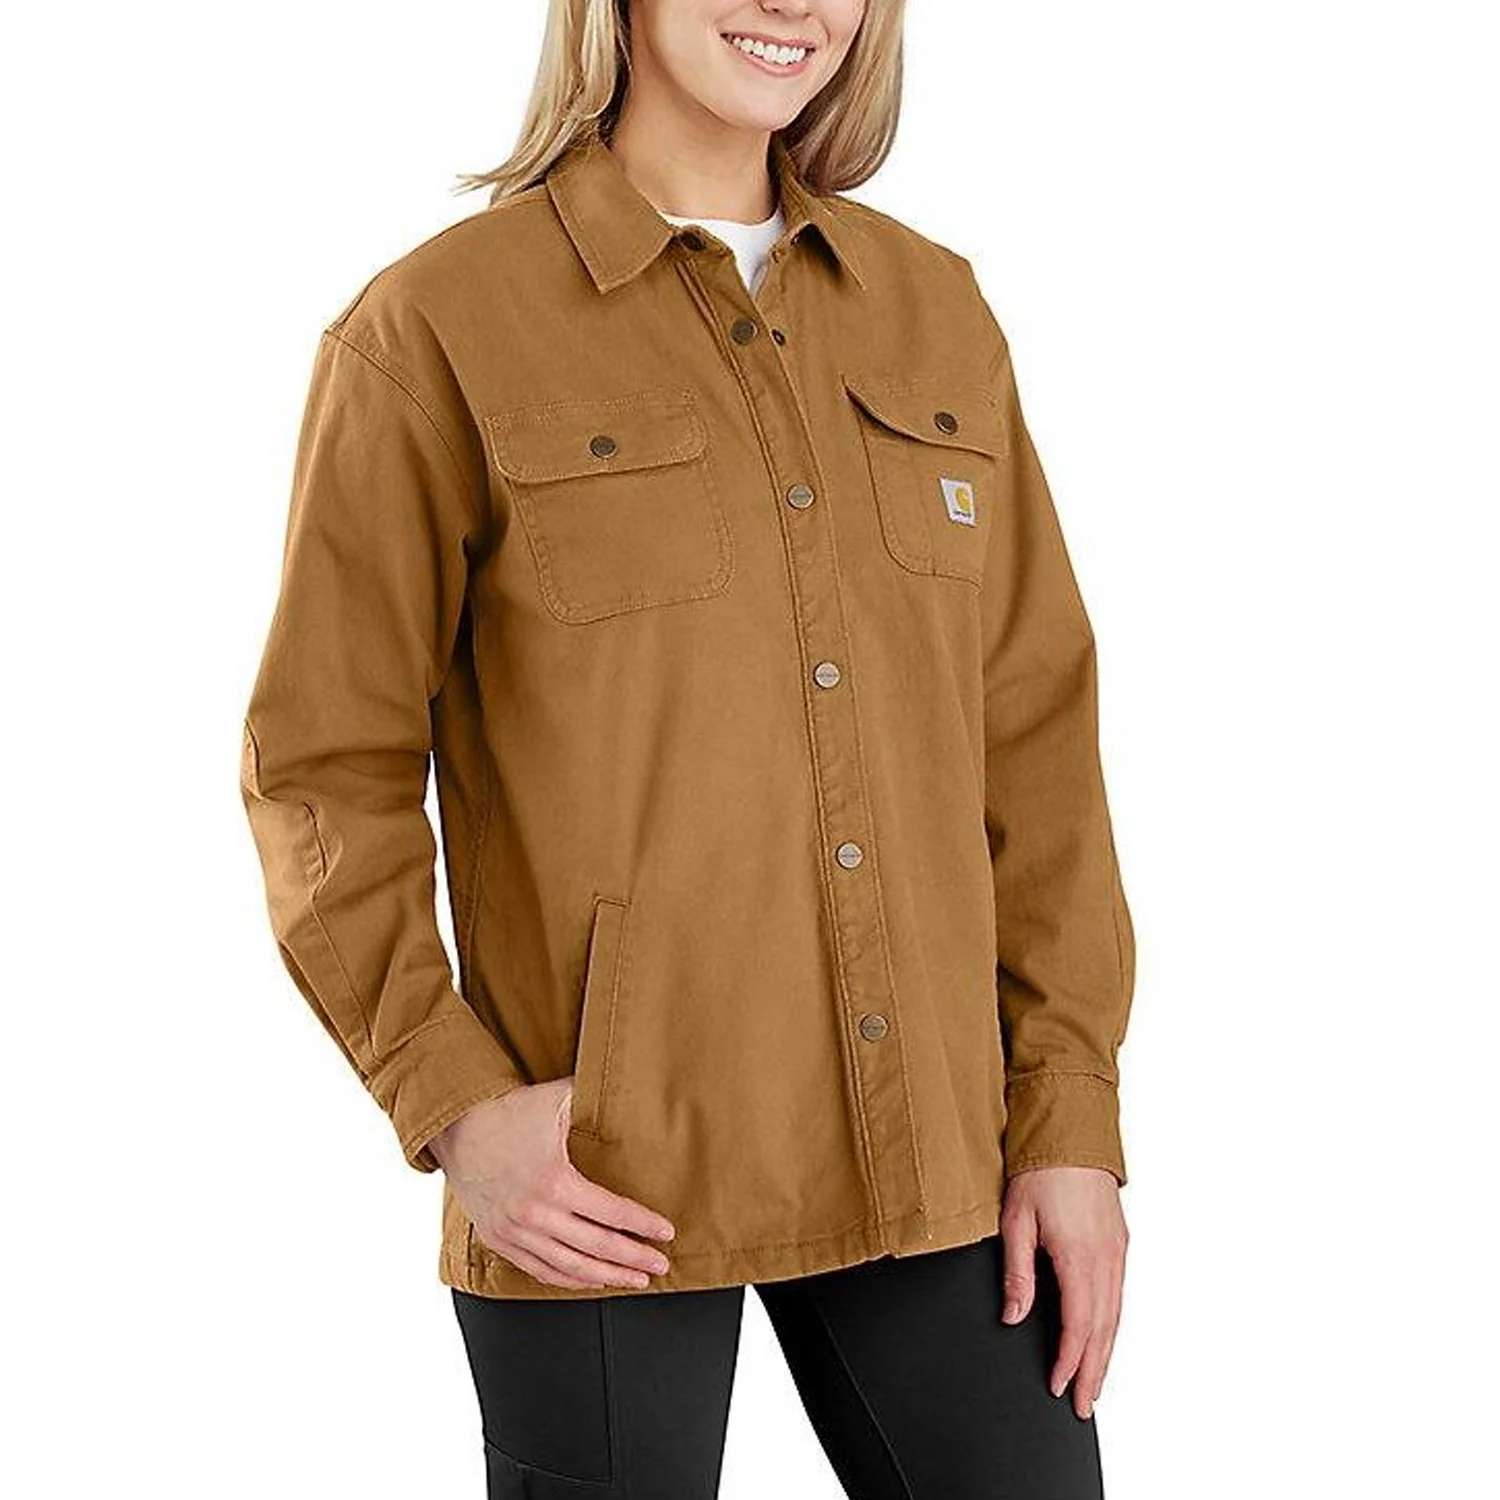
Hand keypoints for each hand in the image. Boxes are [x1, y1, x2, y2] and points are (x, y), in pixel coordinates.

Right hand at [426, 1077, 676, 1289]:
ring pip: (570, 1267)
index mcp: (555, 1181)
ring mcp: (514, 1232)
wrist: (457, 1129)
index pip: (611, 1212)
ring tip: (634, 1279)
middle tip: (660, 1264)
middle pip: (596, 1247)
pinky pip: (540, 1270)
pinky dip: (570, 1279)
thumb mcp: (555, 1100)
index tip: (666, 1233)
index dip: (642, 1225)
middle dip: (633, 1258)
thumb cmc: (510, 1112)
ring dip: (606, 1277)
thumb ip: (593, 1099)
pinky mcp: (499, 1240)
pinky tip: (592, 1281)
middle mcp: (534, 1213)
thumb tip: (633, 1090)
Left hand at [998, 1165, 1127, 1418]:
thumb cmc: (1041, 1169)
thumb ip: (1017, 1273)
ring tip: (1094, 1382)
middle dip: (1094, 1372)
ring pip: (1115, 1316)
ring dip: (1106, 1353)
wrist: (1071, 1131)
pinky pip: (1119, 1296)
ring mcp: (1116, 1250)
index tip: (1057, 1386)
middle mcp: (1105, 1259)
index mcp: (1080, 1258)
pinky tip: (1104, 1336)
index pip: (1078, 1327)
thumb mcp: (1016, 1220)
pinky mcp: (1119, 1242)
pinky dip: (1112, 1325)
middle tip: (1083, 1405)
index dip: (1068, 1362)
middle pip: (1103, 1331)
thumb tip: (1013, 1315)